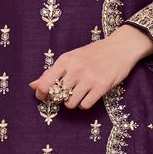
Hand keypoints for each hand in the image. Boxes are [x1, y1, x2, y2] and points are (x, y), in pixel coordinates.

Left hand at [27, 25, 152, 111]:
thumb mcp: (71, 58)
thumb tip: (33, 86)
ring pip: (70, 103)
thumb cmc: (93, 53)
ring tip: (77, 94)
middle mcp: (76, 69)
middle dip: (59, 97)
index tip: (43, 96)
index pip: (45, 83)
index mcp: (65, 61)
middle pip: (58, 95)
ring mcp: (89, 78)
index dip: (41, 94)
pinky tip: (88, 96)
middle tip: (65, 93)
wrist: (119, 48)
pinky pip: (85, 105)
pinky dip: (84, 104)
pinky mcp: (102, 86)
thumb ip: (52, 72)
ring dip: (72, 102)